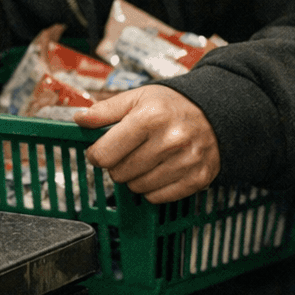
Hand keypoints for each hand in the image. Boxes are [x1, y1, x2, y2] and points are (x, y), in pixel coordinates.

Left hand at [74, 86, 219, 202]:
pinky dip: (152, 189)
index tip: (99, 151)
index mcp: (150, 116)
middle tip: (127, 153)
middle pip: (119, 173)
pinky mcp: (197, 179)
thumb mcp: (137, 97)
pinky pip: (158, 198)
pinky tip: (158, 171)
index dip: (96, 154)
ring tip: (145, 160)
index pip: (105, 153)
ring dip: (134, 178)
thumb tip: (79, 119)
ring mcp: (186, 161)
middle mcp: (170, 139)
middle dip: (117, 165)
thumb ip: (105, 110)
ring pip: (137, 187)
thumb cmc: (172, 105)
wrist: (215, 113)